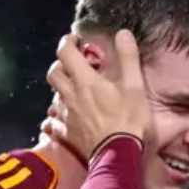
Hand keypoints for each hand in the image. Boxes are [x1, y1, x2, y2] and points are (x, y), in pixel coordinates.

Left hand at [45, 30, 148, 160]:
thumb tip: (122, 33)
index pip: (65, 52)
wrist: (117, 156)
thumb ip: (128, 57)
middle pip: (53, 73)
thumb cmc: (128, 120)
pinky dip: (57, 116)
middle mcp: (70, 96)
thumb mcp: (135, 86)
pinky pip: (53, 122)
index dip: (67, 42)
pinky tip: (65, 117)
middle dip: (60, 64)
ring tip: (74, 91)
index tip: (75, 40)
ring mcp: (66, 116)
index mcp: (85, 81)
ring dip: (61, 90)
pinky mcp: (66, 133)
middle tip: (72, 65)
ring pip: (53, 96)